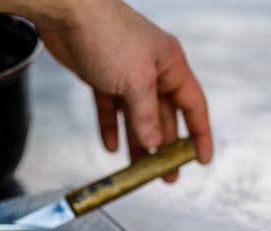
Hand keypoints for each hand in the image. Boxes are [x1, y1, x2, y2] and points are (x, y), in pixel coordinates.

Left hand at [38, 0, 211, 181]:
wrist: (69, 13)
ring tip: (138, 170)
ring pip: (136, 116)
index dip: (199, 134)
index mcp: (170, 66)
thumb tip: (152, 144)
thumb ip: (145, 115)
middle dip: (164, 147)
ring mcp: (125, 75)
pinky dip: (111, 127)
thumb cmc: (108, 35)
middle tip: (165, 175)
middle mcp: (151, 71)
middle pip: (163, 116)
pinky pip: (110, 109)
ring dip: (137, 142)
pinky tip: (111, 147)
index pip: (193, 106)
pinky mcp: (101, 77)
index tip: (201, 159)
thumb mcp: (134, 80)